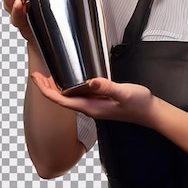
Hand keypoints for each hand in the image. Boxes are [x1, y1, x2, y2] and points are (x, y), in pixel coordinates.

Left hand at [30, 73, 156, 126]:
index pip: (61, 100)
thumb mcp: (124, 93)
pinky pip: (79, 96)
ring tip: (47, 77)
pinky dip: (69, 88)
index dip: (46, 90)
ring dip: (56, 88)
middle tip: (37, 74)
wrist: (151, 113)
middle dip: (47, 88)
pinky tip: (69, 82)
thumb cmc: (139, 105)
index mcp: (91, 107)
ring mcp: (95, 106)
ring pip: (69, 98)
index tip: (37, 78)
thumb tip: (91, 82)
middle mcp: (90, 108)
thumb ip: (107, 87)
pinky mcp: (100, 102)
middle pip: (61, 100)